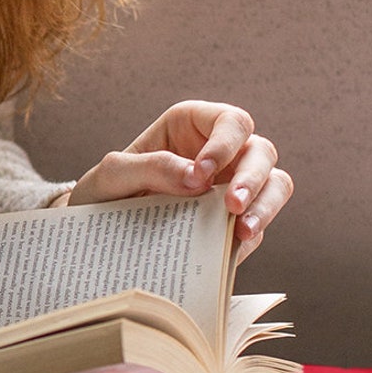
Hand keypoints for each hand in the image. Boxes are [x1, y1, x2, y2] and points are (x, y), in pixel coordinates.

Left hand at [67, 100, 291, 258]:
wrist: (97, 236)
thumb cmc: (103, 192)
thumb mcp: (111, 175)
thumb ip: (149, 167)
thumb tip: (196, 179)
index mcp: (193, 127)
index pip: (231, 122)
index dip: (225, 143)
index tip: (202, 173)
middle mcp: (222, 153)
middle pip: (261, 152)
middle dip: (253, 178)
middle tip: (232, 205)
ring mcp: (232, 188)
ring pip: (275, 186)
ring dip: (265, 206)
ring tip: (242, 230)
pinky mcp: (234, 224)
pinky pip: (256, 228)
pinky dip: (247, 239)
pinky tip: (229, 250)